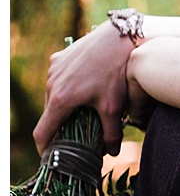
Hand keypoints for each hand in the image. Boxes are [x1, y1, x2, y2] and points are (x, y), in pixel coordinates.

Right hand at [33, 20, 133, 155]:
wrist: (120, 38)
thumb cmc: (116, 72)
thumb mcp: (114, 106)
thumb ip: (111, 133)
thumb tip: (111, 153)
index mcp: (60, 99)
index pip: (42, 132)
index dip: (45, 149)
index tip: (51, 157)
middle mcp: (51, 84)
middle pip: (48, 114)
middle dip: (59, 126)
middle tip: (75, 136)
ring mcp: (53, 69)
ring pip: (52, 96)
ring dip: (63, 107)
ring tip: (83, 111)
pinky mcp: (59, 58)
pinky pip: (57, 79)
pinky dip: (66, 89)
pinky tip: (85, 89)